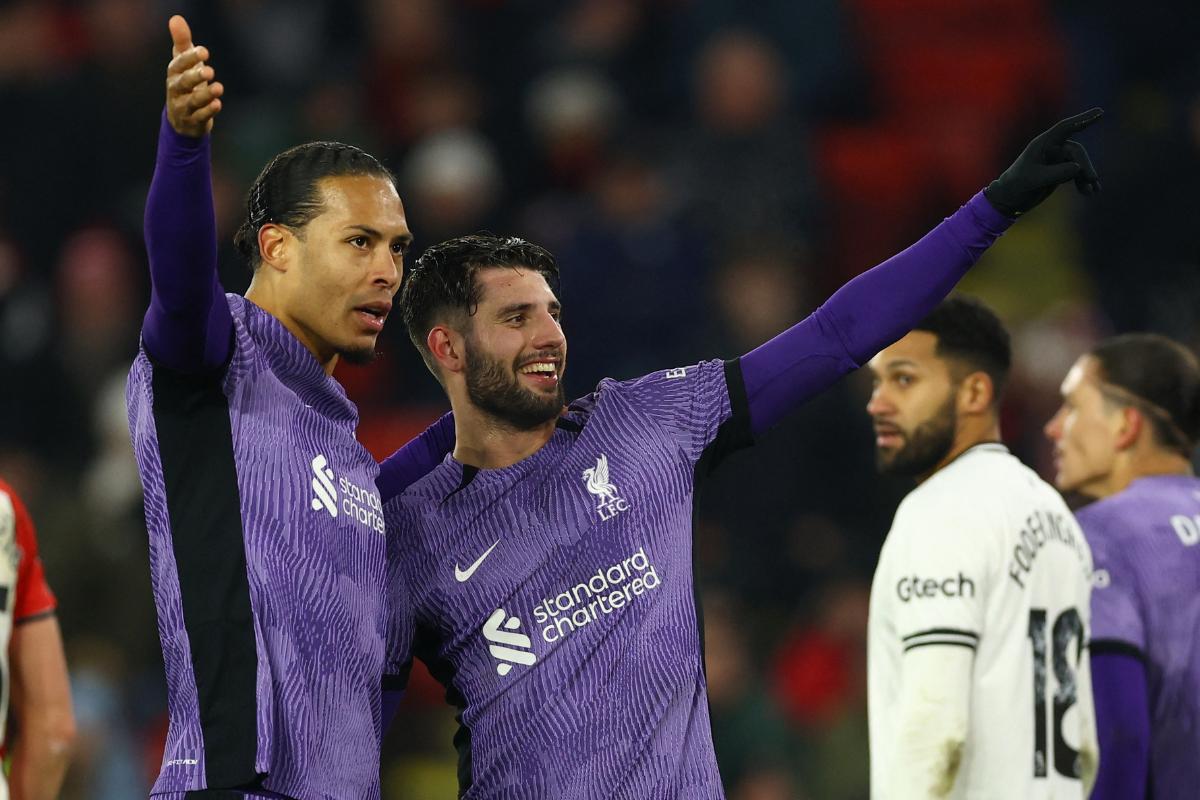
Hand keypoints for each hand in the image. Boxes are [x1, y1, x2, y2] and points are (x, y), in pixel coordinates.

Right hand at [165, 15, 223, 136]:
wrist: (182, 119)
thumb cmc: (186, 84)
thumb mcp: (184, 64)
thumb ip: (182, 43)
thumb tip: (176, 18)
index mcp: (174, 74)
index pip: (178, 64)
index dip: (189, 58)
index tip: (204, 51)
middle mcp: (176, 90)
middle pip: (183, 83)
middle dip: (195, 77)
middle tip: (210, 71)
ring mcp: (183, 107)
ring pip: (193, 101)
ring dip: (206, 95)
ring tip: (219, 88)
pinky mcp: (193, 122)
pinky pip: (200, 117)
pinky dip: (208, 111)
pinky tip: (218, 104)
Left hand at [984, 108, 1102, 216]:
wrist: (1009, 198)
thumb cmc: (1016, 185)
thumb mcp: (1034, 180)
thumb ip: (1055, 173)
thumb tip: (1078, 167)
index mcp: (1042, 144)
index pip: (1065, 127)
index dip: (1082, 119)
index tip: (1100, 112)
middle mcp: (1052, 149)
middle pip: (1076, 152)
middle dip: (1086, 165)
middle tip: (1092, 179)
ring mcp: (1057, 160)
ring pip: (1079, 164)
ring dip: (1086, 177)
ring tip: (1093, 191)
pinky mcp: (1060, 172)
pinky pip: (1077, 173)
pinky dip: (1083, 182)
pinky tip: (1091, 192)